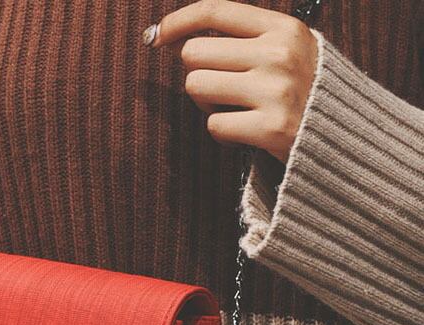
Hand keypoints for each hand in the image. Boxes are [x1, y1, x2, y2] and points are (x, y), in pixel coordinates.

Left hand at [144, 0, 318, 161]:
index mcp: (282, 28)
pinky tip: (244, 130)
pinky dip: (221, 131)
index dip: (178, 21)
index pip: (215, 11)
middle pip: (194, 54)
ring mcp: (274, 91)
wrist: (343, 136)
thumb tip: (181, 39)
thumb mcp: (287, 49)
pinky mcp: (269, 128)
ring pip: (197, 86)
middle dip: (197, 73)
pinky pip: (213, 125)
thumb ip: (245, 39)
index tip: (155, 35)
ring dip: (205, 102)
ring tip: (234, 107)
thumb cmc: (304, 91)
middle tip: (220, 88)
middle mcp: (278, 54)